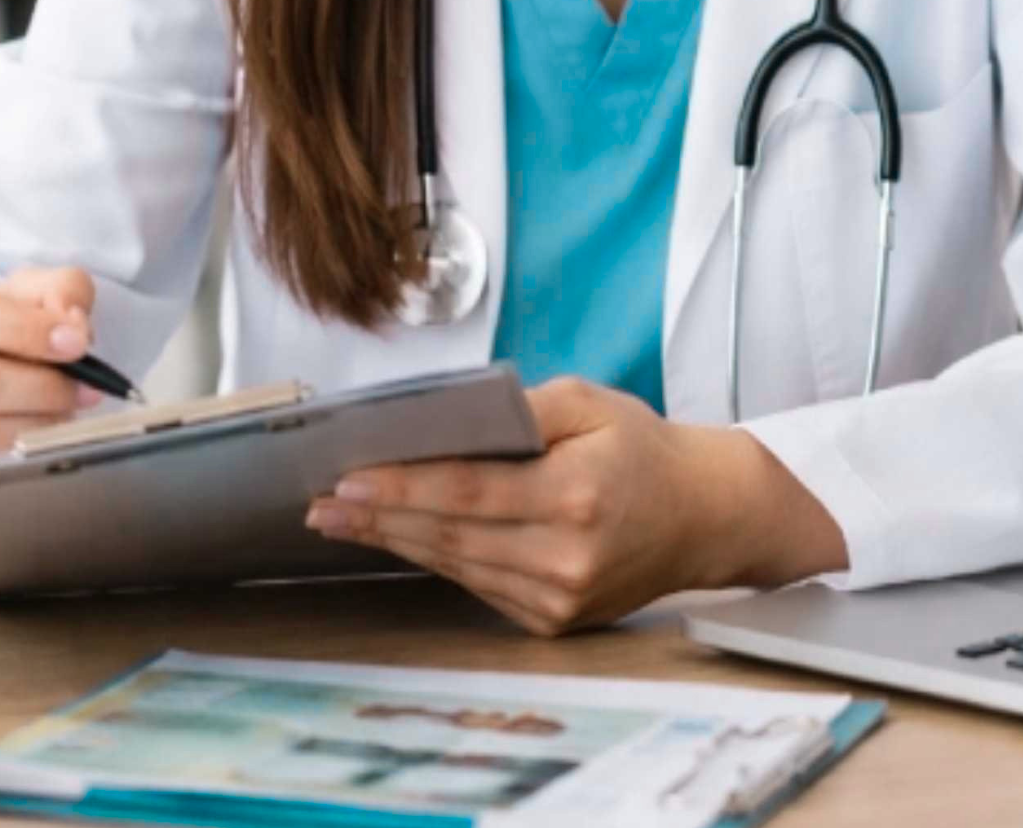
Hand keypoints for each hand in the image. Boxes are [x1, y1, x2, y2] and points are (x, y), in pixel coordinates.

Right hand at [0, 265, 100, 473]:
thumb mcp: (20, 292)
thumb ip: (56, 288)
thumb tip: (72, 322)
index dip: (26, 330)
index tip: (74, 341)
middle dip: (43, 384)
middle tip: (84, 384)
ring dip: (39, 421)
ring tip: (67, 407)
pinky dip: (21, 449)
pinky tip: (41, 430)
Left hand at [303, 376, 847, 634]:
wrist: (703, 516)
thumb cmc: (640, 447)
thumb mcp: (589, 402)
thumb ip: (521, 409)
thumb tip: (448, 419)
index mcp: (576, 494)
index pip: (468, 492)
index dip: (402, 488)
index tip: (346, 478)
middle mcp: (567, 556)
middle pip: (451, 535)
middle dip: (379, 517)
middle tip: (319, 502)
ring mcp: (560, 598)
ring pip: (457, 565)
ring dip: (396, 540)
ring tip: (342, 518)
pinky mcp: (554, 621)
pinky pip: (479, 584)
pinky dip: (437, 558)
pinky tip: (401, 536)